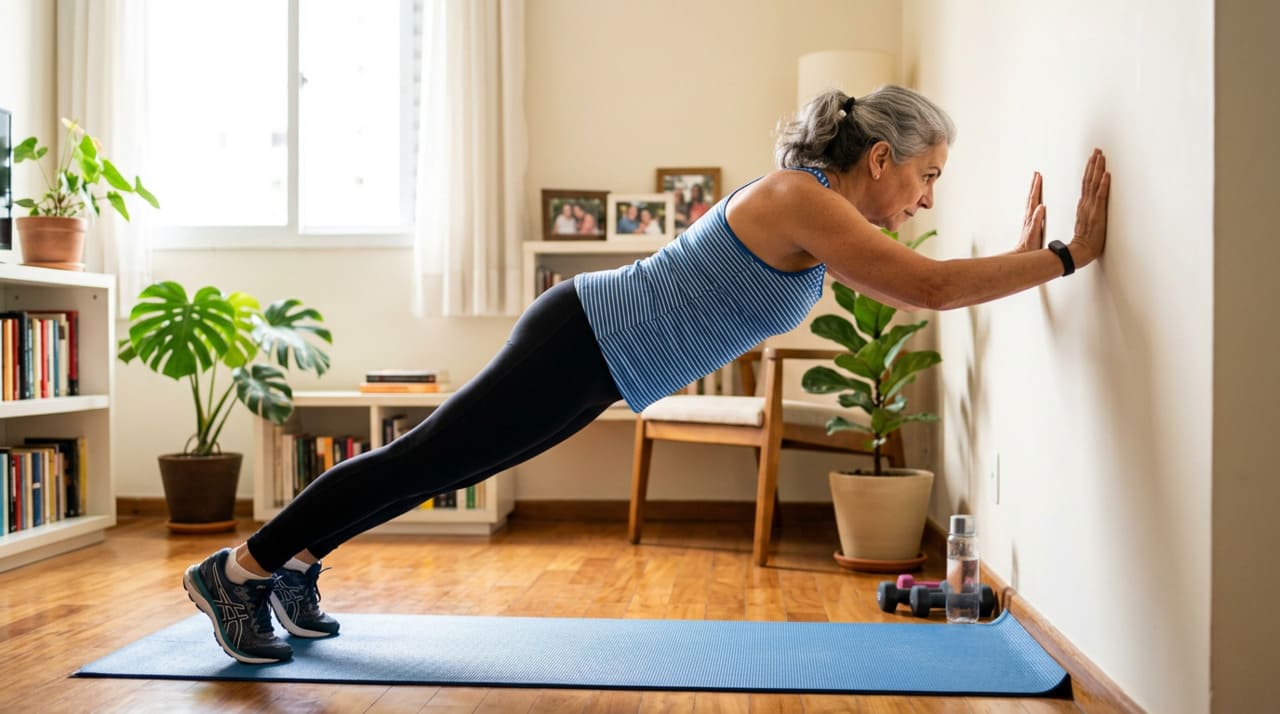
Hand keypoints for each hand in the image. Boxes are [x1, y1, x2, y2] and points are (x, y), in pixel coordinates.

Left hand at [1015, 172, 1045, 252]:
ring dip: (1033, 191)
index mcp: (1031, 217)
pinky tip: (1036, 200)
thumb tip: (1041, 206)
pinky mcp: (1030, 224)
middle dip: (1034, 185)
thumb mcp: (1034, 233)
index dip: (1036, 187)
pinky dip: (1034, 200)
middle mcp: (1029, 216)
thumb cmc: (1029, 246)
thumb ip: (1037, 219)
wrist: (1023, 255)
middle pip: (1031, 197)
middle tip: (1036, 173)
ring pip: (1031, 201)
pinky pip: (1032, 208)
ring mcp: (1029, 219)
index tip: (1038, 175)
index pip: (1034, 198)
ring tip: (1035, 182)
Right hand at [1071, 149, 1110, 265]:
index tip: (1092, 157)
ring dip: (1098, 169)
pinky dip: (1103, 184)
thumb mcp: (1084, 222)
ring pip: (1094, 184)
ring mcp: (1091, 207)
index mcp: (1083, 205)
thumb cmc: (1084, 240)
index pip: (1086, 183)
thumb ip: (1086, 211)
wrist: (1080, 250)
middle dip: (1093, 164)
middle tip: (1097, 150)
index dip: (1089, 169)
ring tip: (1101, 156)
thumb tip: (1088, 202)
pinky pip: (1100, 196)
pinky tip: (1106, 174)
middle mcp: (1086, 203)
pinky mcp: (1097, 213)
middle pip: (1089, 179)